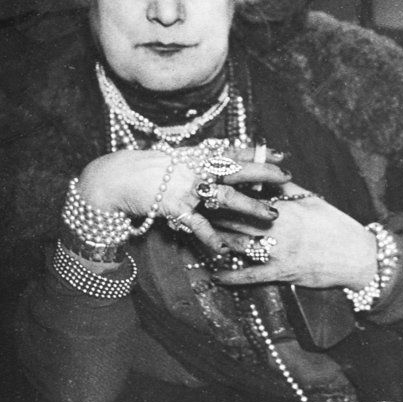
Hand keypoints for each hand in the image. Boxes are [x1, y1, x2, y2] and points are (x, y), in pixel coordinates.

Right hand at [75, 145, 290, 254]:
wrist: (115, 177)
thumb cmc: (145, 168)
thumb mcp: (174, 157)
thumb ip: (197, 160)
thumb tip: (217, 157)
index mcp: (197, 156)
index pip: (233, 151)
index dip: (257, 152)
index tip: (280, 154)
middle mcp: (196, 169)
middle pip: (238, 170)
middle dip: (264, 174)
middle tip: (287, 178)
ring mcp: (187, 188)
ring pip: (227, 198)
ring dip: (251, 207)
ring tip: (272, 216)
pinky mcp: (175, 207)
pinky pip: (199, 225)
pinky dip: (212, 238)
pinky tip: (226, 250)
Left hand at [211, 189, 378, 290]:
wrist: (357, 257)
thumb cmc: (336, 226)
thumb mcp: (313, 200)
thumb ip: (286, 188)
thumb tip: (266, 174)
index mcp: (284, 209)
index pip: (247, 198)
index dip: (225, 194)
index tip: (207, 188)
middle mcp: (277, 230)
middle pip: (237, 221)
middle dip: (214, 215)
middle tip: (194, 210)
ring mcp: (278, 253)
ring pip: (239, 246)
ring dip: (217, 242)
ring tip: (198, 237)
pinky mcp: (282, 273)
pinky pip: (251, 276)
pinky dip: (232, 277)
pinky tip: (216, 276)